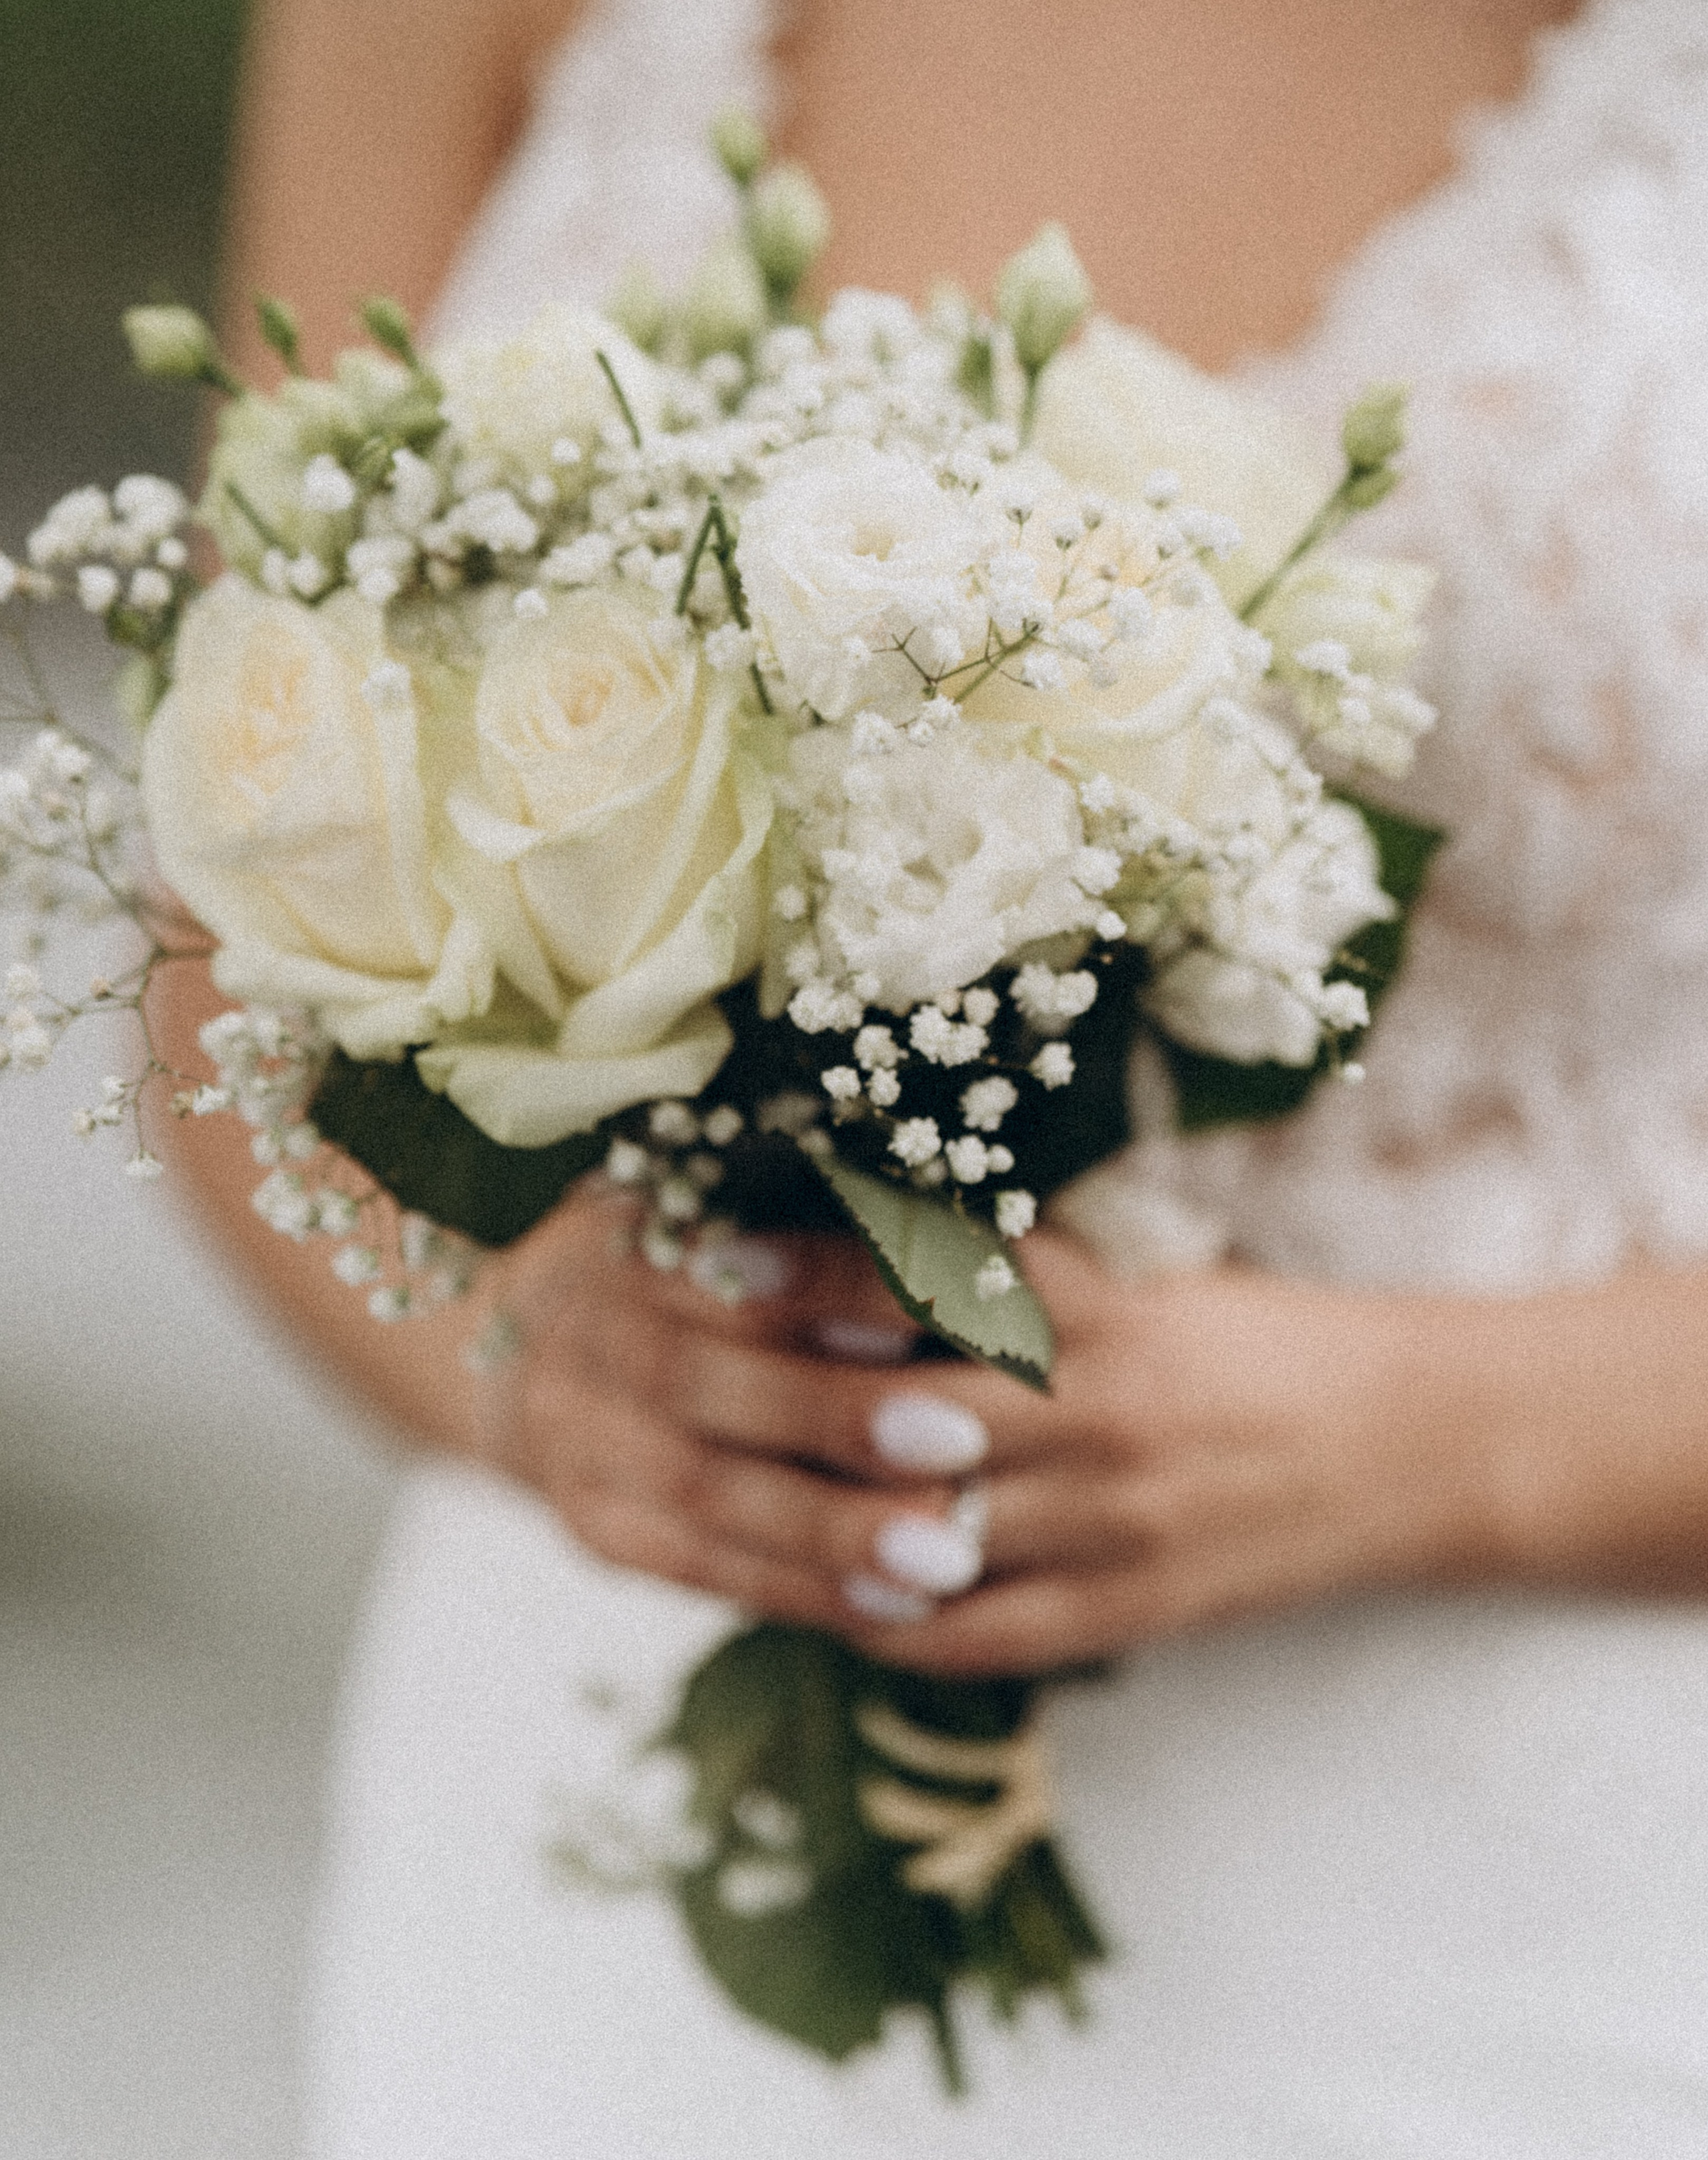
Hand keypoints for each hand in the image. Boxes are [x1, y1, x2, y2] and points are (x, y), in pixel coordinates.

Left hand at [484, 1179, 1510, 1674]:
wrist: (1410, 1441)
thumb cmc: (1259, 1339)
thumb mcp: (1145, 1280)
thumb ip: (1016, 1278)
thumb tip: (863, 1261)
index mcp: (1100, 1314)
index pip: (921, 1287)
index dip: (804, 1273)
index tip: (710, 1253)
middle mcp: (1096, 1418)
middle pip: (891, 1418)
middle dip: (769, 1401)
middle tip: (665, 1381)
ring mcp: (1109, 1528)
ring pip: (918, 1534)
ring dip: (804, 1521)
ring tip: (707, 1496)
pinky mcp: (1126, 1613)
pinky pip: (976, 1635)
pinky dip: (885, 1621)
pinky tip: (817, 1598)